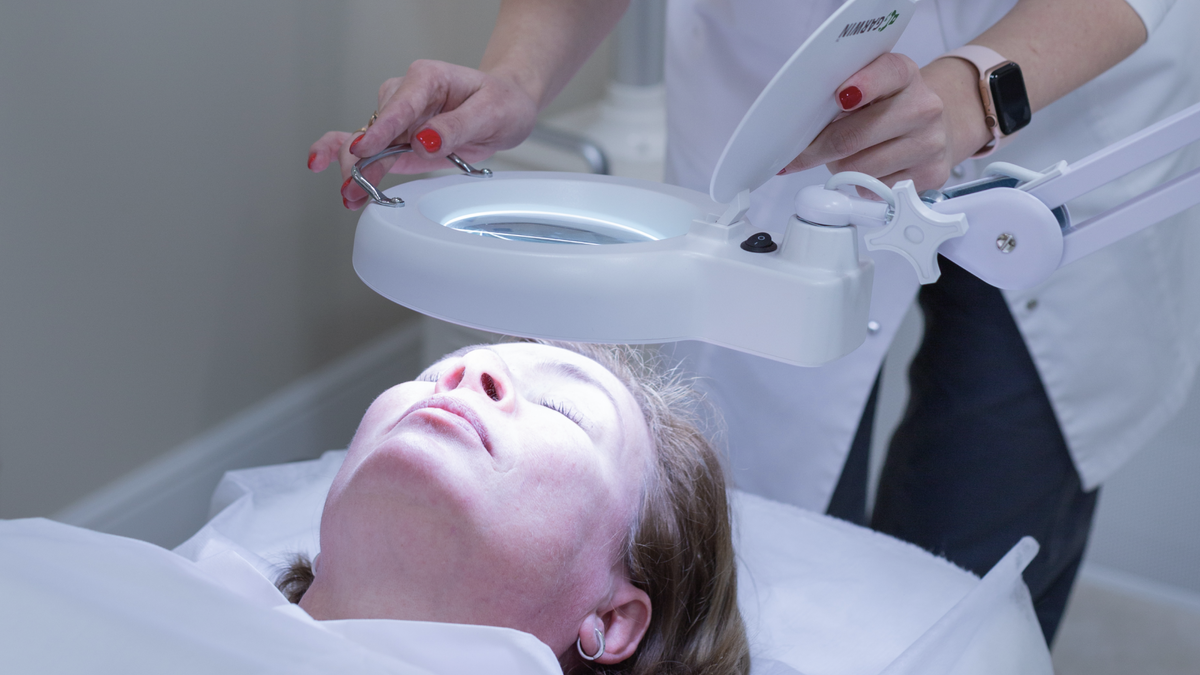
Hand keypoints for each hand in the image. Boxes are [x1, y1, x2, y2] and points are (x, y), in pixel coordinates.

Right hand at [307, 59, 539, 209]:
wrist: (506, 106)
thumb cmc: (501, 101)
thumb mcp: (491, 112)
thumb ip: (457, 126)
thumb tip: (424, 141)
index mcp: (428, 78)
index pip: (399, 105)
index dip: (380, 130)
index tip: (363, 149)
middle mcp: (407, 95)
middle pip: (375, 126)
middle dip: (360, 157)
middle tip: (354, 185)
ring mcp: (400, 119)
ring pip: (367, 142)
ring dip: (354, 169)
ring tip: (349, 195)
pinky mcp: (400, 140)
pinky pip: (372, 151)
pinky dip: (356, 166)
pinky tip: (335, 176)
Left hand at [782, 53, 989, 192]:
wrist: (934, 127)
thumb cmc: (890, 107)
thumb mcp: (869, 87)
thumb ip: (841, 95)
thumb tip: (803, 128)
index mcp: (904, 75)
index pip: (885, 74)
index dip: (861, 86)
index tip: (840, 97)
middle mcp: (923, 107)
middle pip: (853, 137)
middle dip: (820, 149)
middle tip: (806, 152)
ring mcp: (930, 143)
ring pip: (859, 169)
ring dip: (841, 168)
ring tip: (849, 156)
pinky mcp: (931, 174)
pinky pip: (876, 190)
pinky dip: (863, 184)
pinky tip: (872, 169)